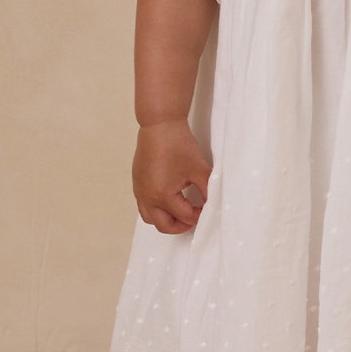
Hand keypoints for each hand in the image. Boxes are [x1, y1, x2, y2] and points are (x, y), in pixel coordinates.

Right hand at [133, 119, 211, 233]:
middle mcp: (147, 197)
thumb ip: (208, 191)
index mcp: (162, 195)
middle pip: (164, 226)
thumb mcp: (199, 170)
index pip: (184, 217)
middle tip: (195, 216)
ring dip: (167, 219)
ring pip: (150, 219)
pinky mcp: (137, 183)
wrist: (160, 125)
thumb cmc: (178, 144)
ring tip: (182, 211)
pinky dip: (156, 210)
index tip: (207, 208)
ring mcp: (139, 191)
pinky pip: (144, 206)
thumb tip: (213, 205)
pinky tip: (170, 200)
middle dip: (182, 225)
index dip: (199, 216)